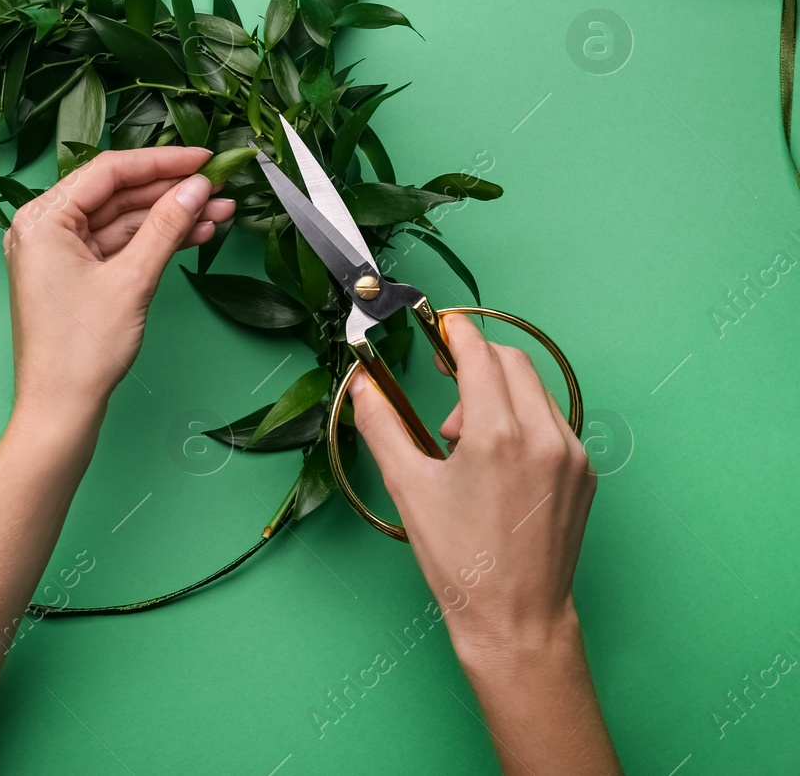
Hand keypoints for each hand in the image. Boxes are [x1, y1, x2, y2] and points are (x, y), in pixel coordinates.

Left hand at [3, 148, 233, 420]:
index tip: (205, 158)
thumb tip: (196, 187)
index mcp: (42, 218)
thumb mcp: (132, 280)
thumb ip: (166, 227)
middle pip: (117, 193)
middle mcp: (44, 228)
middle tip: (220, 185)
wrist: (60, 409)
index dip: (162, 161)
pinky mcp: (74, 275)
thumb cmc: (81, 350)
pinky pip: (118, 245)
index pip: (108, 171)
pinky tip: (196, 234)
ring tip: (221, 211)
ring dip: (170, 216)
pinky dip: (154, 241)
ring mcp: (58, 253)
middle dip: (171, 191)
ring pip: (122, 220)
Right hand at [351, 314, 595, 671]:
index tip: (438, 326)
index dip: (455, 333)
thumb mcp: (409, 488)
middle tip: (444, 380)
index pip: (480, 355)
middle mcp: (544, 437)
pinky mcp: (584, 474)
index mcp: (498, 436)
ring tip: (465, 438)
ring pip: (535, 390)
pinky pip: (553, 421)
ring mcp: (571, 455)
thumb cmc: (461, 562)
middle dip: (475, 361)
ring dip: (498, 392)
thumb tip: (360, 386)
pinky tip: (495, 457)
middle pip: (512, 362)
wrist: (516, 618)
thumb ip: (381, 426)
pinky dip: (522, 419)